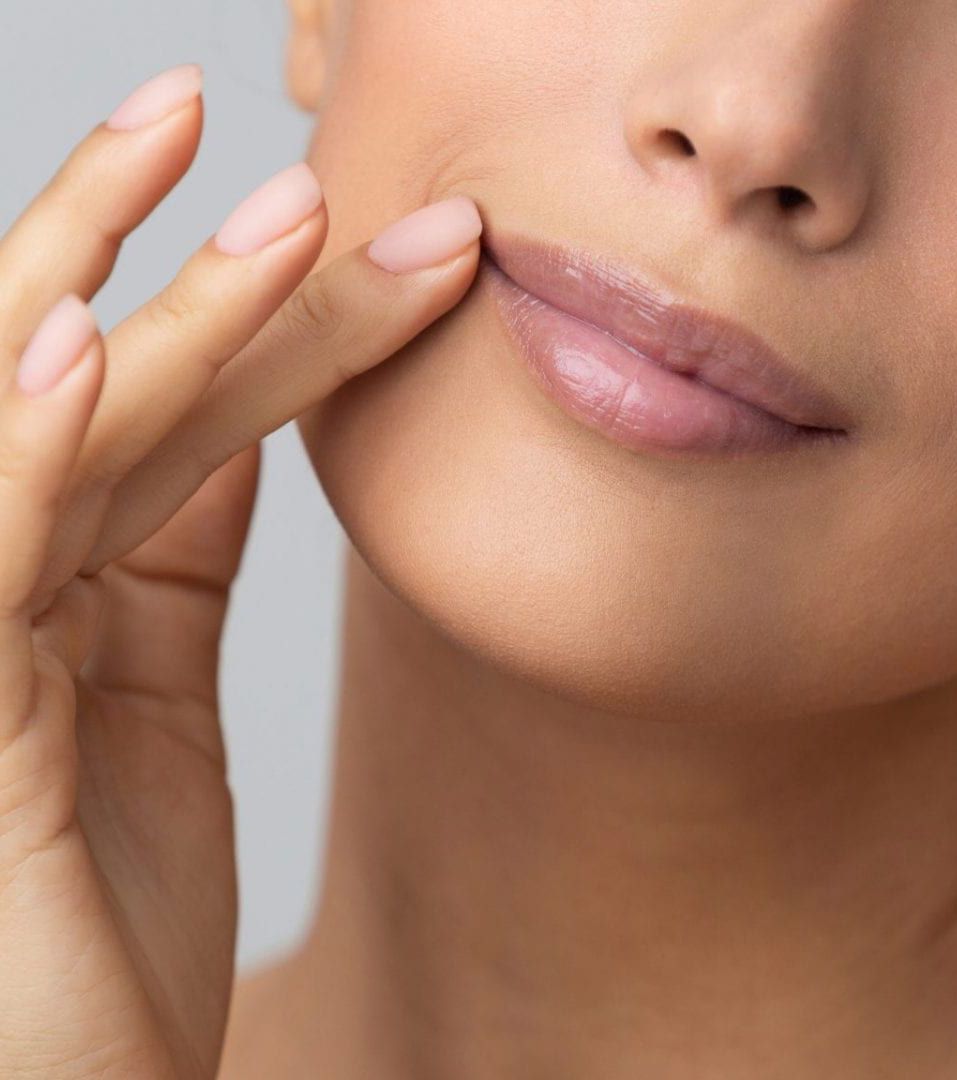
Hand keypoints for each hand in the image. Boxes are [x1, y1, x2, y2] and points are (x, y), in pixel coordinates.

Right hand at [0, 63, 481, 1078]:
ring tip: (274, 207)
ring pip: (47, 438)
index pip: (158, 409)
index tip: (373, 239)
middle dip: (190, 261)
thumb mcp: (152, 692)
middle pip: (91, 386)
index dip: (260, 314)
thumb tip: (235, 424)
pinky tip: (75, 344)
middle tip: (287, 153)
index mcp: (49, 574)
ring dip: (155, 312)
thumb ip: (172, 547)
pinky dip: (22, 441)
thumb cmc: (110, 909)